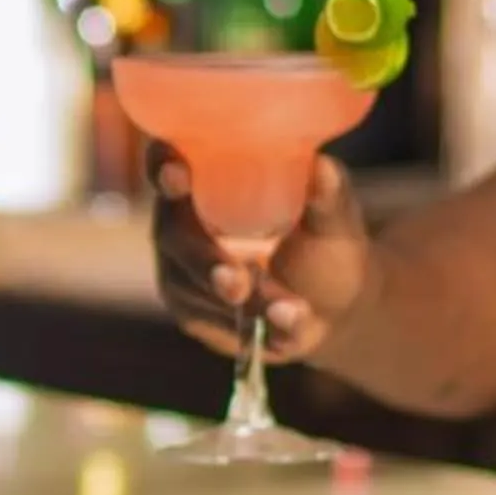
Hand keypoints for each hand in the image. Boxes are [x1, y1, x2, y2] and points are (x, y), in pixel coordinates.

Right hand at [147, 145, 370, 363]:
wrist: (331, 307)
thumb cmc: (325, 243)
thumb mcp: (333, 220)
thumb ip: (328, 196)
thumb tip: (324, 168)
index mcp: (209, 175)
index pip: (167, 160)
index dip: (162, 164)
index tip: (178, 176)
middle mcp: (183, 217)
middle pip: (174, 233)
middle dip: (206, 261)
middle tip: (239, 283)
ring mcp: (182, 266)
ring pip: (196, 287)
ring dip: (247, 303)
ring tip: (294, 314)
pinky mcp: (191, 308)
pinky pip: (213, 320)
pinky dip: (255, 327)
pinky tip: (289, 334)